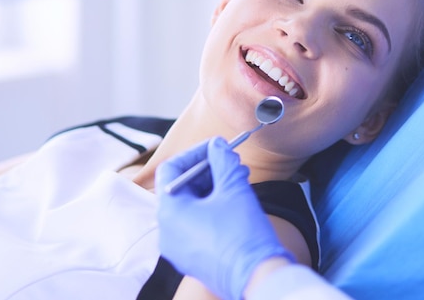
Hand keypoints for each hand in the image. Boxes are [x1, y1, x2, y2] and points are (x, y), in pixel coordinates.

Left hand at [156, 137, 294, 299]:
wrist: (257, 277)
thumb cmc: (243, 233)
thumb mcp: (234, 188)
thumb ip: (222, 160)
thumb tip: (217, 145)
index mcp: (169, 212)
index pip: (171, 169)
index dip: (194, 153)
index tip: (216, 147)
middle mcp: (166, 232)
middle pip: (180, 188)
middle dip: (206, 171)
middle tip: (230, 162)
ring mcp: (177, 248)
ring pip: (189, 207)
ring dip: (211, 189)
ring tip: (237, 180)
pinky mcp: (190, 259)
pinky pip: (194, 226)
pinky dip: (210, 209)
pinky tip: (233, 202)